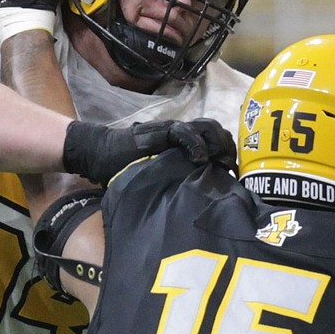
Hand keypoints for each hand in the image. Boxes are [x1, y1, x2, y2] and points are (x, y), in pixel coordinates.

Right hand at [62, 117, 236, 185]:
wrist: (101, 155)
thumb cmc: (127, 170)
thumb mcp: (159, 179)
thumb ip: (176, 182)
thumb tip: (198, 205)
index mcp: (184, 145)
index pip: (215, 140)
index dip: (227, 153)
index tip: (233, 173)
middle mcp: (182, 135)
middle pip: (216, 131)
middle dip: (227, 148)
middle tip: (230, 168)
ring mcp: (173, 131)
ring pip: (206, 127)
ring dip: (217, 144)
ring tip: (219, 162)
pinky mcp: (161, 131)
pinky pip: (184, 133)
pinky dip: (196, 144)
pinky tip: (200, 160)